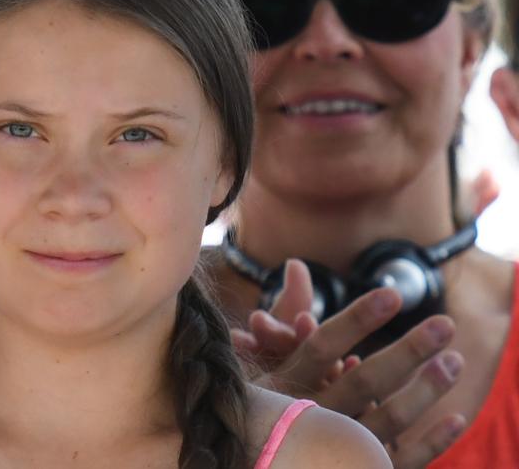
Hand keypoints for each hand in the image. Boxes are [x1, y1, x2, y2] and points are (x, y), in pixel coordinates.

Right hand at [235, 259, 465, 467]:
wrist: (257, 457)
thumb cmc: (260, 401)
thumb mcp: (265, 357)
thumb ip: (285, 312)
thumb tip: (296, 264)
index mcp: (280, 386)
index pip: (322, 346)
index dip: (357, 319)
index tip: (392, 294)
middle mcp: (305, 420)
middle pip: (362, 382)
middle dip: (407, 352)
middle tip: (444, 325)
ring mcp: (331, 451)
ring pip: (386, 422)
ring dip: (424, 391)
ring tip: (454, 361)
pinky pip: (401, 461)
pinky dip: (431, 443)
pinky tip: (456, 418)